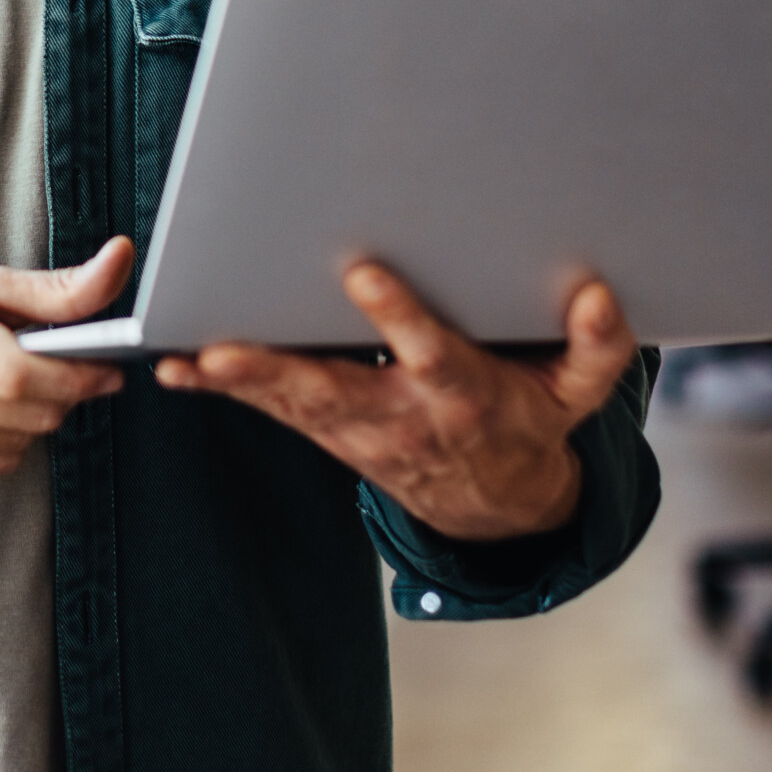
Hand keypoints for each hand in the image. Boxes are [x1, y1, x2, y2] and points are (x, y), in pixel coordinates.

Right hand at [0, 239, 133, 486]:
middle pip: (32, 415)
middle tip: (55, 361)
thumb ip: (52, 288)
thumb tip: (117, 265)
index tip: (106, 366)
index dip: (78, 376)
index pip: (24, 376)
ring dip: (32, 414)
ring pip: (22, 443)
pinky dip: (4, 436)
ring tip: (1, 376)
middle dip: (62, 391)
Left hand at [154, 265, 634, 540]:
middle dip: (280, 368)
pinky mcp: (326, 429)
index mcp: (462, 395)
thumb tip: (599, 293)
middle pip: (334, 389)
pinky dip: (222, 388)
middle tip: (224, 347)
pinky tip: (173, 368)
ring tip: (182, 357)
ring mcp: (356, 428)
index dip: (399, 315)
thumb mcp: (576, 393)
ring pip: (289, 401)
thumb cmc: (529, 419)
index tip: (361, 271)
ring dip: (236, 379)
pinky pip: (269, 407)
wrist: (493, 500)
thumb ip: (596, 348)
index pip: (429, 353)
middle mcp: (400, 414)